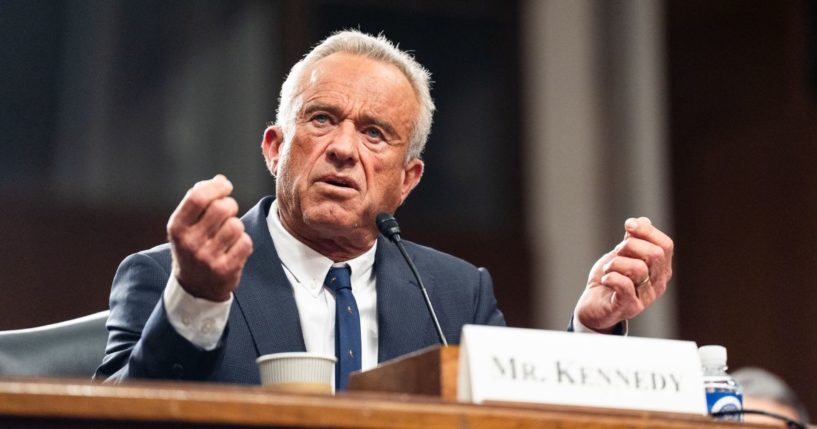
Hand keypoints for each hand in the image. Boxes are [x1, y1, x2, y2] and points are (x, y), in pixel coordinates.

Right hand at [166, 175, 252, 301]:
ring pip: (236, 225)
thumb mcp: (187, 223)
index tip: (225, 186)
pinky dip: (243, 242)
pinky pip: (245, 242)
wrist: (195, 287)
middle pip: (222, 208)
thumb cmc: (194, 245)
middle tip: (228, 212)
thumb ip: (199, 200)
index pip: (198, 197)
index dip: (217, 187)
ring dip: (237, 226)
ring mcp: (207, 258)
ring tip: (228, 234)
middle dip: (230, 205)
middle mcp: (189, 243)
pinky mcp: (225, 269)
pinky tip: (233, 248)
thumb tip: (220, 180)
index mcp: (177, 227)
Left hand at [575, 217, 672, 332]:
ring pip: (638, 268)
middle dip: (630, 246)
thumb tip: (644, 220)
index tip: (628, 225)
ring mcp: (646, 297)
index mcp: (660, 269)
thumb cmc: (609, 280)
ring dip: (616, 263)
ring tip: (608, 269)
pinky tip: (605, 279)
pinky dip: (611, 277)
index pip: (665, 245)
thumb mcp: (621, 256)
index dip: (646, 231)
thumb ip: (633, 240)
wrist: (593, 306)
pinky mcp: (629, 307)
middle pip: (655, 254)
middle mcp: (658, 283)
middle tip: (617, 252)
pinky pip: (625, 286)